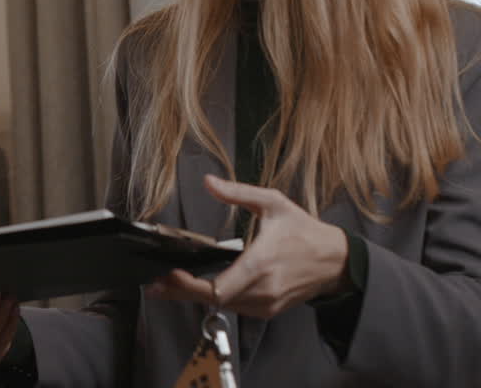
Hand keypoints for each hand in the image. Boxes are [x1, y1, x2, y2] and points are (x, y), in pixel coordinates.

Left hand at [145, 174, 348, 317]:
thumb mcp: (272, 203)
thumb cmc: (303, 231)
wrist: (336, 261)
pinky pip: (236, 308)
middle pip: (213, 300)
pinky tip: (200, 288)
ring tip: (171, 285)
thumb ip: (237, 192)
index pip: (218, 287)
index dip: (189, 286)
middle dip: (181, 293)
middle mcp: (262, 289)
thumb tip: (208, 181)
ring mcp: (266, 304)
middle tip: (155, 285)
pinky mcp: (268, 311)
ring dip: (197, 296)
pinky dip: (217, 299)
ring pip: (222, 307)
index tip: (169, 276)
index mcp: (260, 264)